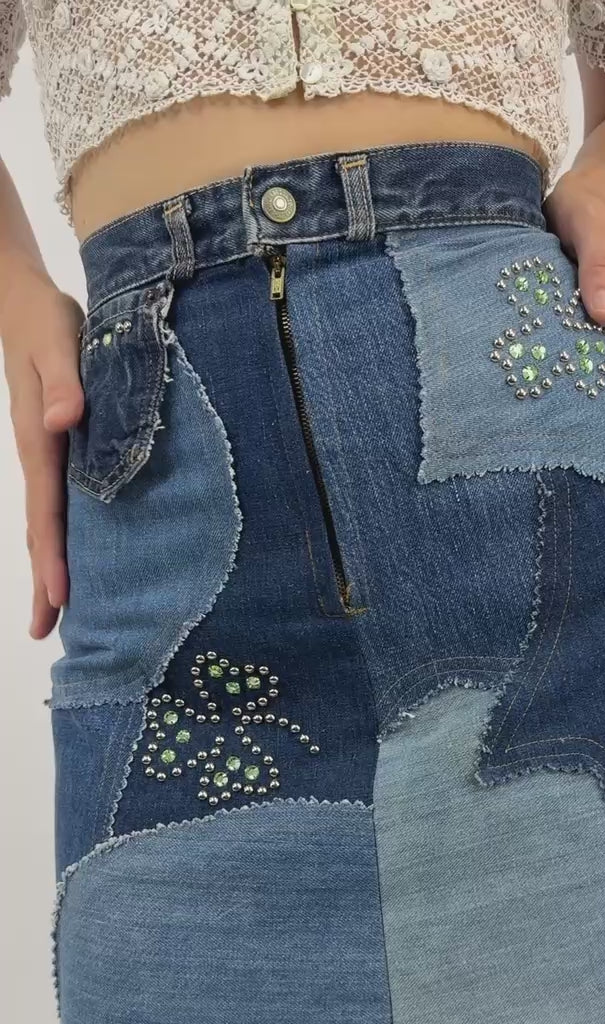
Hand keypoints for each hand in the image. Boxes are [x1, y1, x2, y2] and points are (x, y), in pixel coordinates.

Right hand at [1, 264, 84, 637]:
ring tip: (54, 612)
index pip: (48, 510)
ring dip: (49, 564)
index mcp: (41, 441)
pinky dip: (58, 537)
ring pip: (46, 521)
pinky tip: (70, 556)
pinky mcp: (54, 447)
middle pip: (41, 529)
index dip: (52, 555)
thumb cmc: (46, 319)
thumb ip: (65, 381)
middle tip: (45, 631)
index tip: (59, 597)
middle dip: (44, 578)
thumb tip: (65, 420)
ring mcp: (44, 455)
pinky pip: (56, 503)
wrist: (23, 300)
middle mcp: (38, 456)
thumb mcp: (59, 341)